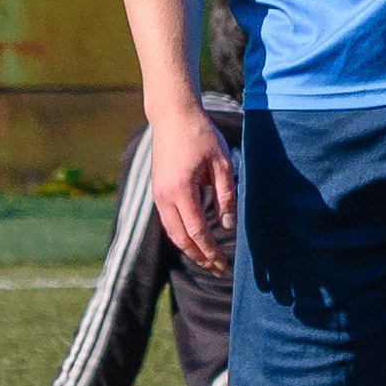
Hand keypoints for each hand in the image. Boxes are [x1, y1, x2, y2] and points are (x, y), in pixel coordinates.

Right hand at [149, 98, 237, 273]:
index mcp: (181, 190)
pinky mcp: (157, 190)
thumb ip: (226, 196)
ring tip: (208, 260)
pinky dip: (181, 235)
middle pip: (181, 238)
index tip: (224, 264)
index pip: (197, 231)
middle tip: (218, 270)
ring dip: (189, 248)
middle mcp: (164, 196)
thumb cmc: (201, 136)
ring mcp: (157, 194)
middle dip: (200, 256)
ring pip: (172, 232)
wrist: (172, 116)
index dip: (211, 250)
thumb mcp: (222, 164)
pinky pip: (168, 220)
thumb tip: (228, 226)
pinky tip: (195, 239)